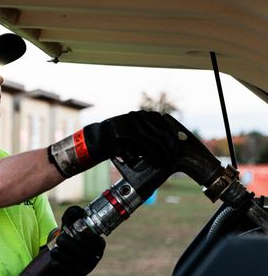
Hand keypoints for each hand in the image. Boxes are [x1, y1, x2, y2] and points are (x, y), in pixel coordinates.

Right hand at [48, 110, 179, 176]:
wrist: (96, 140)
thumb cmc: (118, 140)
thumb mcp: (133, 133)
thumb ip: (147, 135)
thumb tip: (168, 144)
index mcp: (139, 115)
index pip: (160, 121)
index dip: (171, 132)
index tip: (179, 143)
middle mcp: (134, 117)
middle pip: (158, 131)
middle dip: (169, 144)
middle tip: (176, 154)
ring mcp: (128, 125)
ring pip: (151, 139)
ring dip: (162, 152)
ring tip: (167, 161)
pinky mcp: (123, 135)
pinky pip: (142, 146)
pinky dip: (151, 155)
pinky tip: (157, 161)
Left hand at [50, 205, 104, 275]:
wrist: (64, 264)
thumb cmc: (70, 240)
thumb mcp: (71, 226)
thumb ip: (72, 215)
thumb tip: (78, 211)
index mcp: (98, 247)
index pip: (98, 243)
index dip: (88, 238)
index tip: (77, 234)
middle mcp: (93, 260)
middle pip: (81, 252)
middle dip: (67, 243)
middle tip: (60, 239)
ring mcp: (83, 271)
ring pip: (70, 261)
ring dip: (59, 252)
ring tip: (55, 250)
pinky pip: (62, 269)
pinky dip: (55, 263)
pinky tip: (55, 260)